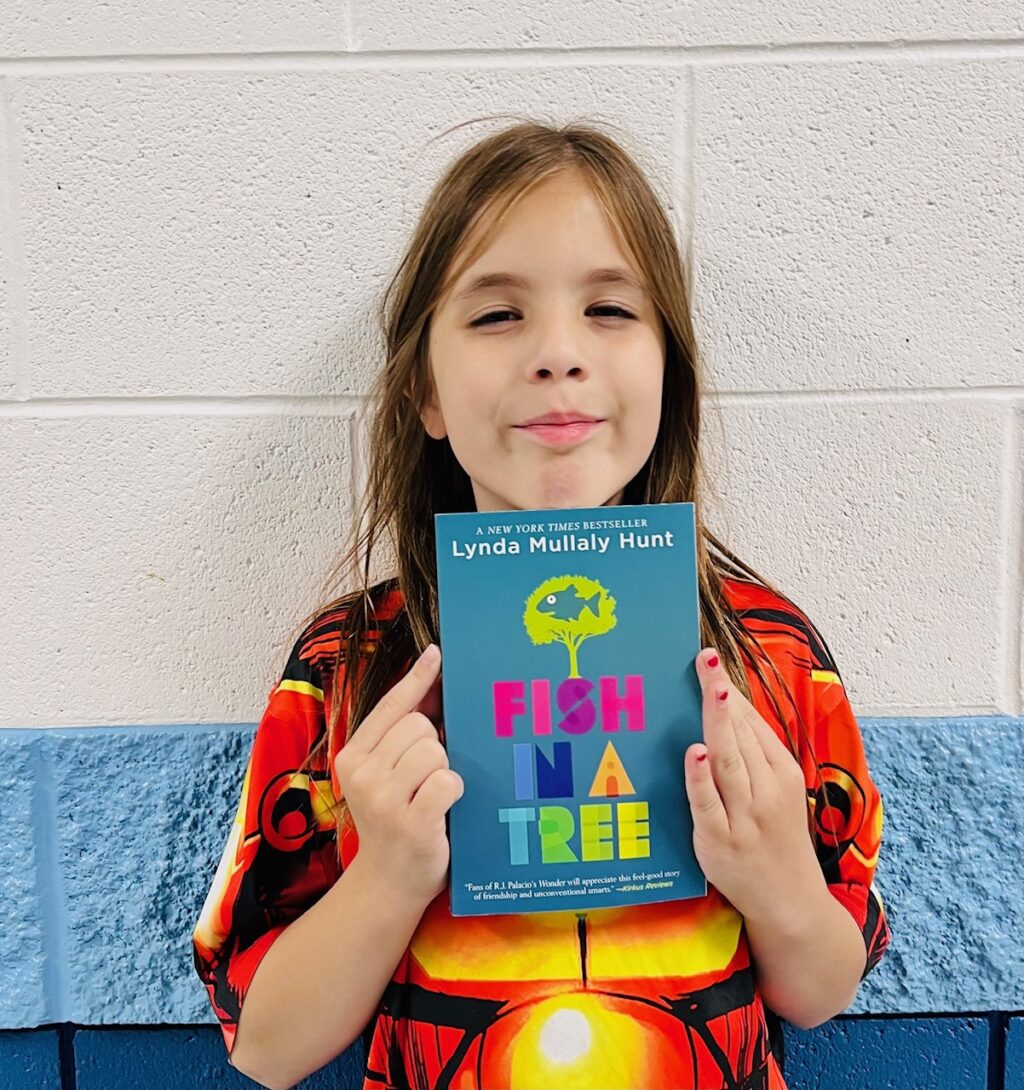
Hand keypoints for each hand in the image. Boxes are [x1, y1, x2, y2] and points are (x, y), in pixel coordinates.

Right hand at [333, 644, 463, 906]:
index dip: (417, 679)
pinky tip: (441, 810)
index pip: (391, 705)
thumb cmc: (396, 818)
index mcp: (352, 756)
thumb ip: (403, 732)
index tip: (437, 653)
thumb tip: (432, 680)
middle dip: (433, 745)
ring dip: (443, 770)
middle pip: (420, 726)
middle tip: (423, 778)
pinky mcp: (410, 822)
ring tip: (430, 796)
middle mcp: (361, 774)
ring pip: (435, 750)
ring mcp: (383, 799)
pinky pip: (447, 781)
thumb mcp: (387, 774)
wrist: (388, 883)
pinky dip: (452, 791)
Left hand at [683, 647, 820, 920]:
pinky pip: (707, 804)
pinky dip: (701, 778)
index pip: (755, 724)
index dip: (732, 690)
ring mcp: (744, 817)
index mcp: (784, 773)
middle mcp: (767, 791)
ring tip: (710, 689)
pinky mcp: (719, 841)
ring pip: (729, 762)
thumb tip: (724, 706)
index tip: (711, 659)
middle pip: (741, 736)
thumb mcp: (778, 792)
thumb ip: (754, 755)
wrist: (792, 906)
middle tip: (705, 658)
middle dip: (723, 695)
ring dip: (718, 723)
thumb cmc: (777, 840)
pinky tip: (694, 752)